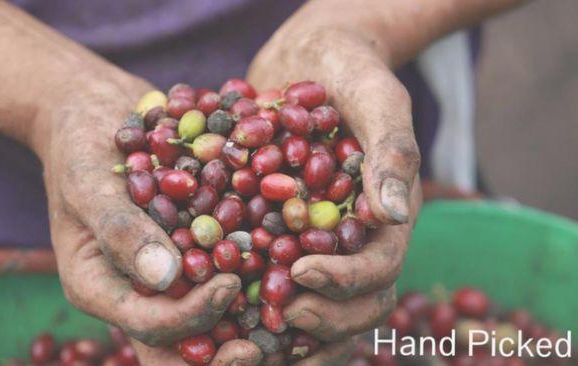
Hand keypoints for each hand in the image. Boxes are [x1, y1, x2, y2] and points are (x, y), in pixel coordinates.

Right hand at [37, 74, 259, 362]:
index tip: (230, 285)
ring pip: (209, 312)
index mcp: (100, 286)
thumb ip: (120, 229)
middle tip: (267, 342)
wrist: (100, 112)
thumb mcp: (90, 181)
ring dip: (247, 317)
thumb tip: (165, 277)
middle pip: (182, 336)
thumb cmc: (81, 143)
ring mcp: (167, 268)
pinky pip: (222, 268)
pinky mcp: (191, 245)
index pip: (149, 323)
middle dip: (224, 348)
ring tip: (288, 310)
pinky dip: (253, 271)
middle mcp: (138, 287)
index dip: (192, 315)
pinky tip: (287, 262)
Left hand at [247, 3, 421, 348]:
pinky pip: (274, 273)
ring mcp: (319, 238)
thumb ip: (392, 152)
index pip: (380, 269)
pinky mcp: (283, 229)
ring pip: (316, 302)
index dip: (346, 281)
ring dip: (288, 322)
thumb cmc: (353, 73)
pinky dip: (255, 294)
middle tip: (277, 310)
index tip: (302, 271)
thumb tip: (394, 213)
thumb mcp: (378, 101)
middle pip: (353, 304)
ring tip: (248, 320)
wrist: (313, 57)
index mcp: (384, 218)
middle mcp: (354, 238)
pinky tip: (223, 299)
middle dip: (321, 317)